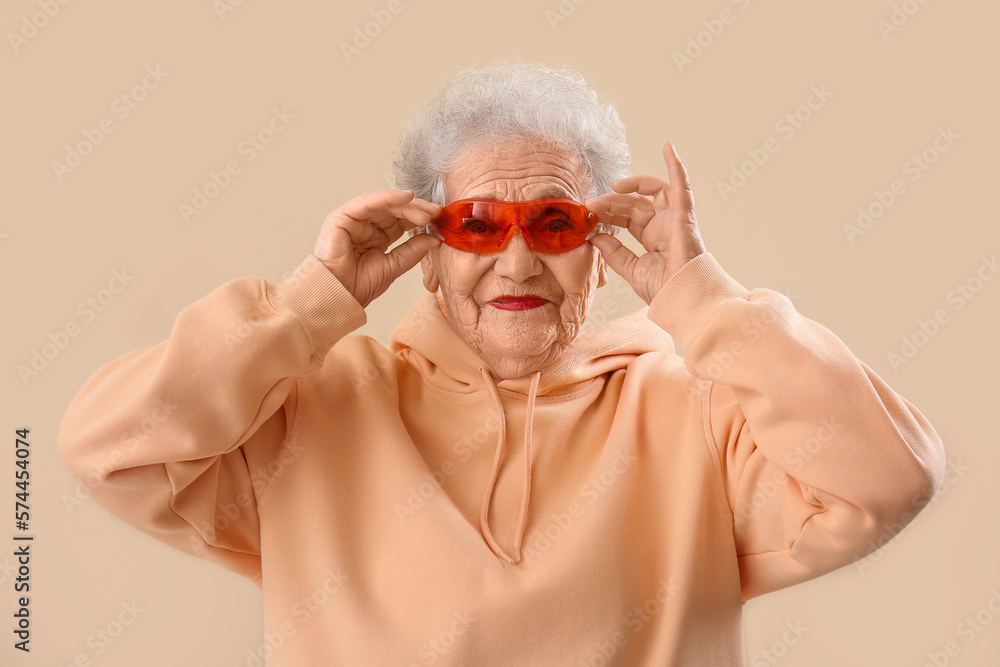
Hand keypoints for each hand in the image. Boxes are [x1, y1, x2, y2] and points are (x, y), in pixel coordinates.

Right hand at [312, 189, 440, 307]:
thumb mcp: (394, 266)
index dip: (420, 218)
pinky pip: (368, 202)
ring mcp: (353, 220)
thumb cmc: (357, 286)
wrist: (337, 297)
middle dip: (417, 209)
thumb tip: (434, 238)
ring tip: (425, 212)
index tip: (439, 220)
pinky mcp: (342, 217)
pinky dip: (387, 198)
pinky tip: (406, 198)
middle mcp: (365, 225)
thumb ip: (413, 251)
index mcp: (377, 237)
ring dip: (407, 205)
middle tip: (436, 212)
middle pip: (395, 210)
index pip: (401, 221)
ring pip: (384, 203)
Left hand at [587, 141, 705, 303]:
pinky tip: (668, 146)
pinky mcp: (684, 215)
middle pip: (632, 202)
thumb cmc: (664, 290)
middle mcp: (662, 224)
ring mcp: (673, 218)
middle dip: (610, 202)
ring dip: (632, 184)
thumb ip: (613, 252)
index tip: (586, 214)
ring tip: (613, 187)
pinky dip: (676, 166)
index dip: (605, 213)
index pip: (623, 216)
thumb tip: (594, 235)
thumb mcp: (630, 269)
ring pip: (650, 191)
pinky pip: (681, 185)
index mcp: (650, 237)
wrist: (683, 300)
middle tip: (590, 205)